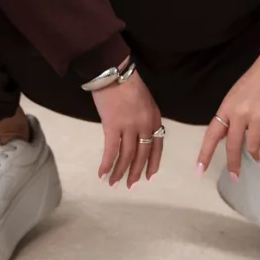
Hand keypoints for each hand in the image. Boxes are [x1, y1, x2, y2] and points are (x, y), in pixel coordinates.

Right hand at [93, 69, 163, 188]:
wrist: (114, 73)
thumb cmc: (128, 84)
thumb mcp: (146, 101)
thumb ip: (145, 118)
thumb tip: (138, 135)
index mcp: (155, 119)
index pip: (157, 147)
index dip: (153, 163)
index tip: (149, 176)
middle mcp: (145, 126)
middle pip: (142, 155)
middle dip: (136, 172)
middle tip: (130, 186)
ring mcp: (130, 128)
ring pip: (127, 157)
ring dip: (120, 172)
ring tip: (114, 183)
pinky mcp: (113, 127)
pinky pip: (111, 151)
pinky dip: (107, 164)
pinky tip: (102, 174)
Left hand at [197, 54, 259, 177]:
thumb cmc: (256, 80)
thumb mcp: (235, 96)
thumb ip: (230, 116)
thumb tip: (226, 138)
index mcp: (227, 107)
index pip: (212, 135)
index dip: (205, 154)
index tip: (199, 171)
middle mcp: (240, 115)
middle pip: (233, 146)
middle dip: (233, 164)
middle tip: (234, 176)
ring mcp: (258, 118)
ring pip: (252, 147)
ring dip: (254, 156)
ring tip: (256, 159)